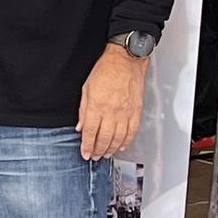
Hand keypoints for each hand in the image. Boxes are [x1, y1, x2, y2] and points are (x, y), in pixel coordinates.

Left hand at [78, 44, 146, 159]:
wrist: (126, 60)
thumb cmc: (106, 70)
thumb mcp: (86, 88)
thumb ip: (83, 110)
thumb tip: (80, 127)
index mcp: (97, 106)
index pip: (90, 133)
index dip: (87, 146)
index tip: (85, 153)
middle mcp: (111, 112)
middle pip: (104, 139)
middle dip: (98, 151)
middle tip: (95, 157)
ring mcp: (125, 113)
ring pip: (118, 138)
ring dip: (111, 149)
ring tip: (106, 154)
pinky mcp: (136, 111)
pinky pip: (132, 132)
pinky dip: (126, 141)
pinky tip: (121, 146)